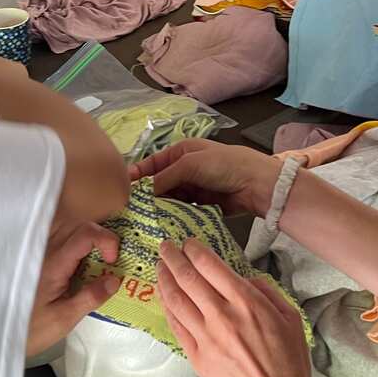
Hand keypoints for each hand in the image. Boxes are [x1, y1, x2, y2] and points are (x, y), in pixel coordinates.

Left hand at [26, 221, 120, 357]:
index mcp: (55, 263)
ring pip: (70, 230)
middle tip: (110, 261)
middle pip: (79, 226)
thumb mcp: (64, 319)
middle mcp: (47, 252)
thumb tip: (114, 279)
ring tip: (98, 262)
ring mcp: (42, 253)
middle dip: (101, 237)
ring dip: (89, 240)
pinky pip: (61, 241)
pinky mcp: (39, 260)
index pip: (85, 234)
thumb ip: (90, 297)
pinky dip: (77, 245)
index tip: (113, 261)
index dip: (106, 240)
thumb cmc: (32, 328)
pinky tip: (81, 265)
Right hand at [130, 140, 282, 217]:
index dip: (137, 175)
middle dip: (147, 196)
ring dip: (159, 208)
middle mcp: (184, 169)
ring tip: (143, 221)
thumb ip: (164, 178)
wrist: (256, 184)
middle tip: (130, 211)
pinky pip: (181, 211)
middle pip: (159, 183)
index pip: (152, 163)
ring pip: (168, 199)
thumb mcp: (190, 165)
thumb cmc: (223, 165)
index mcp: (181, 151)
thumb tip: (140, 192)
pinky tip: (162, 225)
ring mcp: (193, 188)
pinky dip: (172, 216)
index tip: (121, 189)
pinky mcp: (200, 205)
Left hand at [157, 238, 327, 376]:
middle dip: (173, 257)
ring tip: (159, 266)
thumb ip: (267, 292)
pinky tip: (163, 296)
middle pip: (188, 278)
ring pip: (176, 300)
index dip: (194, 250)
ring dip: (164, 278)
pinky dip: (167, 306)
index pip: (210, 266)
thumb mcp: (291, 318)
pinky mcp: (196, 357)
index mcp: (247, 302)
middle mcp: (222, 316)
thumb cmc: (290, 364)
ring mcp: (205, 338)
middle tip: (165, 246)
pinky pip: (176, 325)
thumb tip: (245, 280)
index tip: (188, 242)